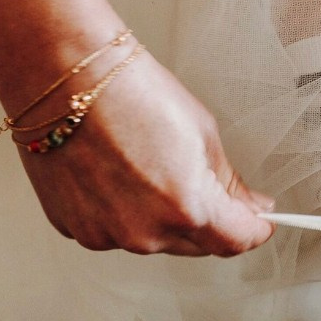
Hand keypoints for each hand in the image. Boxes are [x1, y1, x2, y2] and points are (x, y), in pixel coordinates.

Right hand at [15, 48, 275, 256]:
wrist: (63, 76)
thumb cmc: (128, 93)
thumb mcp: (201, 133)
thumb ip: (227, 183)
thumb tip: (248, 206)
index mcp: (187, 209)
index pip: (236, 241)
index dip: (253, 229)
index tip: (258, 220)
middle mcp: (145, 233)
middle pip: (196, 244)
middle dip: (207, 220)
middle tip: (198, 179)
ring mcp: (106, 234)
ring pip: (152, 239)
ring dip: (160, 216)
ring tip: (145, 165)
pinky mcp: (75, 228)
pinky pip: (112, 230)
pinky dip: (121, 211)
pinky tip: (114, 173)